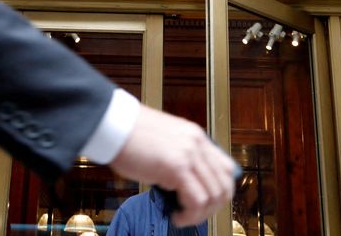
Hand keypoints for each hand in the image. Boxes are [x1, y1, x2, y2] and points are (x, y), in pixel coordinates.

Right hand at [109, 105, 235, 226]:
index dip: (220, 190)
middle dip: (212, 207)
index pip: (227, 168)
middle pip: (224, 184)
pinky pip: (197, 201)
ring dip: (201, 214)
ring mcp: (189, 154)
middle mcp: (197, 143)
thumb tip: (183, 184)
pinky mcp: (177, 167)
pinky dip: (190, 215)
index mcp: (195, 136)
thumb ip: (179, 156)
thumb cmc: (128, 134)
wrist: (113, 124)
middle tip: (195, 215)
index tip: (206, 203)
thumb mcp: (163, 140)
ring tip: (183, 217)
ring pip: (214, 195)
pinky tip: (177, 216)